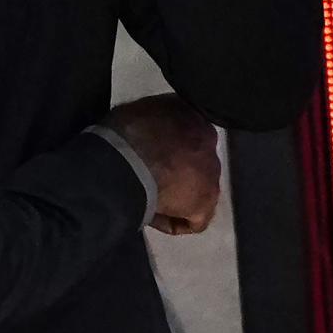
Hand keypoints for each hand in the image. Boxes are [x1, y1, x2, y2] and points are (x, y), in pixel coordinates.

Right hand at [101, 93, 220, 235]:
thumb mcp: (137, 111)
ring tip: (147, 200)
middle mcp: (207, 138)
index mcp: (191, 113)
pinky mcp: (204, 202)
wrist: (125, 158)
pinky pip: (193, 219)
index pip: (186, 135)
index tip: (148, 158)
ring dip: (176, 196)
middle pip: (195, 162)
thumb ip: (153, 119)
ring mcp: (210, 172)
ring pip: (197, 189)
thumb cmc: (122, 130)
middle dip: (176, 172)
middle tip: (149, 179)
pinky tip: (151, 216)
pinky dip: (173, 221)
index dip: (167, 150)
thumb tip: (148, 129)